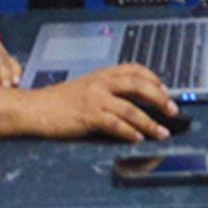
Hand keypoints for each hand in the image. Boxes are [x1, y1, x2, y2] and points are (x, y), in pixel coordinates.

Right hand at [27, 64, 173, 140]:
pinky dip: (129, 132)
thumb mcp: (87, 88)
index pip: (135, 69)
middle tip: (173, 110)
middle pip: (139, 85)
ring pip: (131, 108)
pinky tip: (138, 139)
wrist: (35, 108)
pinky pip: (115, 123)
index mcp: (102, 74)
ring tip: (161, 132)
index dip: (154, 79)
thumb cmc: (59, 102)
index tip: (166, 90)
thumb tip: (134, 103)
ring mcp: (95, 99)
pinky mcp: (88, 115)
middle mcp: (101, 83)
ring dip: (150, 122)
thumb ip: (108, 91)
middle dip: (160, 98)